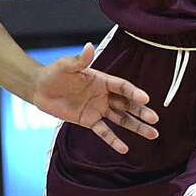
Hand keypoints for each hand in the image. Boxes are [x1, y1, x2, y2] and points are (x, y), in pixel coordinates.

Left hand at [32, 43, 158, 154]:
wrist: (40, 88)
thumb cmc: (55, 73)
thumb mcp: (67, 66)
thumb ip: (80, 60)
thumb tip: (88, 46)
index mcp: (102, 80)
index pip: (122, 87)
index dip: (134, 93)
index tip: (146, 99)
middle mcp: (103, 95)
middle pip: (127, 104)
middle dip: (141, 112)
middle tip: (155, 119)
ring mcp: (98, 109)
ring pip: (121, 119)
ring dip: (136, 126)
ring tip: (153, 134)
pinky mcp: (89, 121)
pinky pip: (104, 131)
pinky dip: (113, 140)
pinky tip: (125, 149)